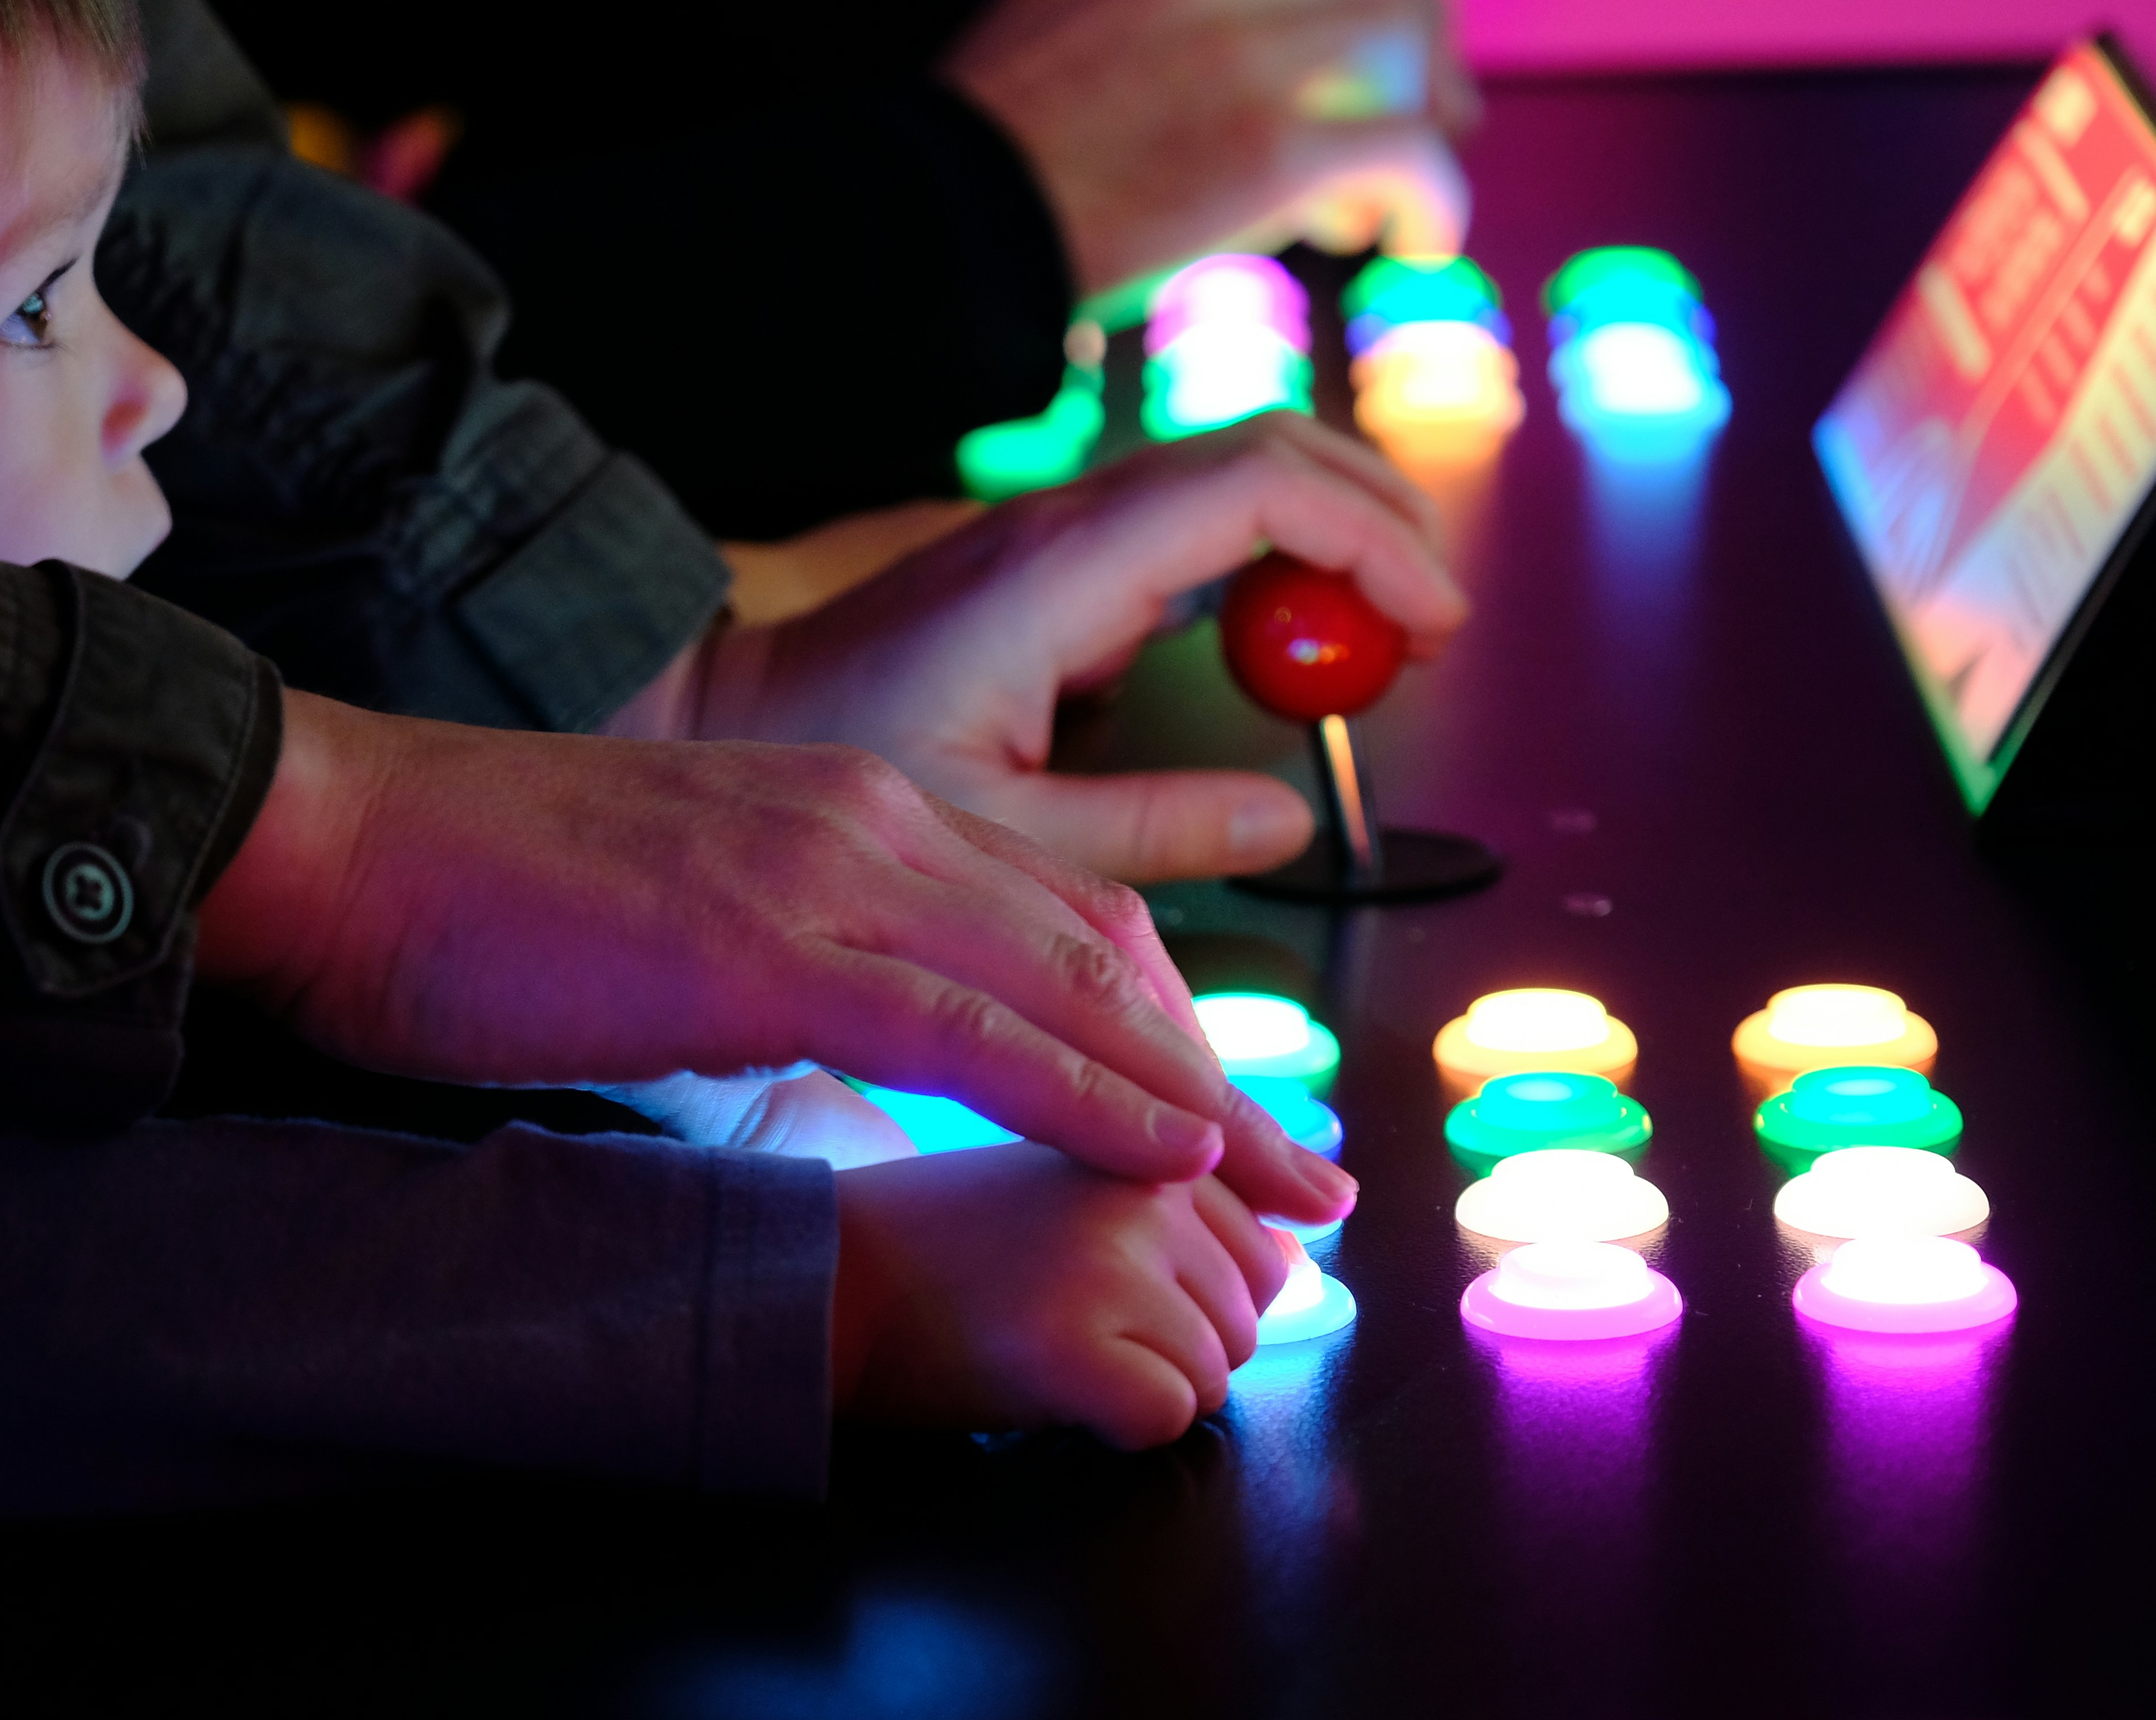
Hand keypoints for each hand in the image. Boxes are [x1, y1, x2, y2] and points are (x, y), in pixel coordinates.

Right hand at [200, 695, 1356, 1223]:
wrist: (343, 842)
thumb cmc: (487, 901)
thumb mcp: (687, 928)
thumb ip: (799, 968)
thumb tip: (856, 1054)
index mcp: (853, 808)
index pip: (1060, 916)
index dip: (1167, 1022)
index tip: (1234, 1117)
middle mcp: (870, 818)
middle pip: (1103, 950)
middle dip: (1222, 1072)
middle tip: (1312, 1178)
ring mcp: (823, 872)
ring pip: (1066, 986)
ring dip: (1196, 1099)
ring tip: (1289, 1191)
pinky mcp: (768, 947)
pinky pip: (970, 1028)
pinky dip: (1085, 1091)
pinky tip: (1171, 1147)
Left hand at [696, 414, 1466, 883]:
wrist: (721, 712)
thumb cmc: (840, 767)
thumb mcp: (1003, 832)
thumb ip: (1152, 829)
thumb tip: (1285, 817)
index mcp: (1063, 566)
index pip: (1262, 490)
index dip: (1372, 540)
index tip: (1432, 625)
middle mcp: (1069, 520)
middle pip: (1272, 450)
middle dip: (1378, 514)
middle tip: (1433, 619)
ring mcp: (1062, 528)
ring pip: (1238, 472)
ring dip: (1331, 531)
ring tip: (1385, 630)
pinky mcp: (1053, 556)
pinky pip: (1193, 521)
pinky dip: (1268, 560)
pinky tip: (1285, 644)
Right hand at [831, 1143, 1286, 1445]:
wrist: (829, 1282)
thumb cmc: (947, 1248)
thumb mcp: (1075, 1188)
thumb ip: (1181, 1212)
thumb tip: (1302, 1263)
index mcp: (1152, 1144)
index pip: (1268, 1254)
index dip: (1191, 1300)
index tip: (1099, 1290)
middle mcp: (1143, 1191)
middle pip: (1252, 1321)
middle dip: (1175, 1348)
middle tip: (1066, 1323)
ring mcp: (1111, 1265)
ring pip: (1217, 1377)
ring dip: (1146, 1389)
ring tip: (1049, 1346)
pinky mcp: (1075, 1343)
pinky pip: (1166, 1421)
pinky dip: (1118, 1432)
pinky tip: (1046, 1389)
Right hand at [945, 0, 1478, 295]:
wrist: (946, 223)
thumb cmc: (991, 145)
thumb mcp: (1067, 12)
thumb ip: (1152, 12)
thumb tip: (1226, 37)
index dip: (1365, 3)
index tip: (1381, 47)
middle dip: (1421, 48)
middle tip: (1431, 117)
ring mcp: (1252, 45)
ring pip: (1406, 47)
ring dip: (1419, 120)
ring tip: (1379, 200)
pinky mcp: (1273, 143)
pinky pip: (1412, 154)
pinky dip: (1431, 200)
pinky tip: (1411, 240)